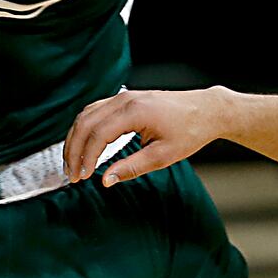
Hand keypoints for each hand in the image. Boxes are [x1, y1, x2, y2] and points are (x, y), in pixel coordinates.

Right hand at [64, 87, 232, 185]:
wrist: (206, 110)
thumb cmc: (190, 131)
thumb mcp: (163, 156)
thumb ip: (131, 167)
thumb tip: (106, 180)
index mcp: (135, 112)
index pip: (98, 134)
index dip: (86, 158)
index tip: (82, 177)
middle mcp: (125, 100)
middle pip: (85, 122)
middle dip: (74, 149)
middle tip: (71, 174)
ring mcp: (124, 96)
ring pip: (87, 114)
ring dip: (76, 138)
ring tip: (73, 162)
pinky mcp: (126, 98)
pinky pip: (96, 110)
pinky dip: (85, 127)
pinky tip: (84, 144)